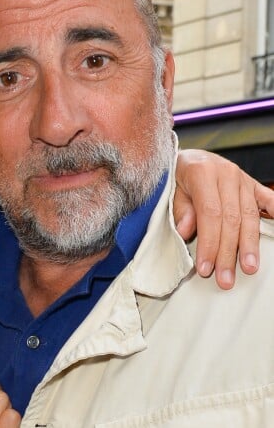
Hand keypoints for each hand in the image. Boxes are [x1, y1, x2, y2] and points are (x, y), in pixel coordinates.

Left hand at [174, 149, 273, 289]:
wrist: (189, 156)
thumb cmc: (176, 175)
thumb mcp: (170, 188)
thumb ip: (179, 209)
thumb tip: (186, 232)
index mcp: (202, 172)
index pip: (210, 214)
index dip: (209, 243)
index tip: (205, 267)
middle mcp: (226, 173)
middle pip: (231, 219)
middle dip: (228, 252)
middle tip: (225, 278)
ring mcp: (243, 178)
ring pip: (250, 216)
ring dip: (249, 245)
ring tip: (249, 268)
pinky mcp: (254, 184)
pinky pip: (269, 201)